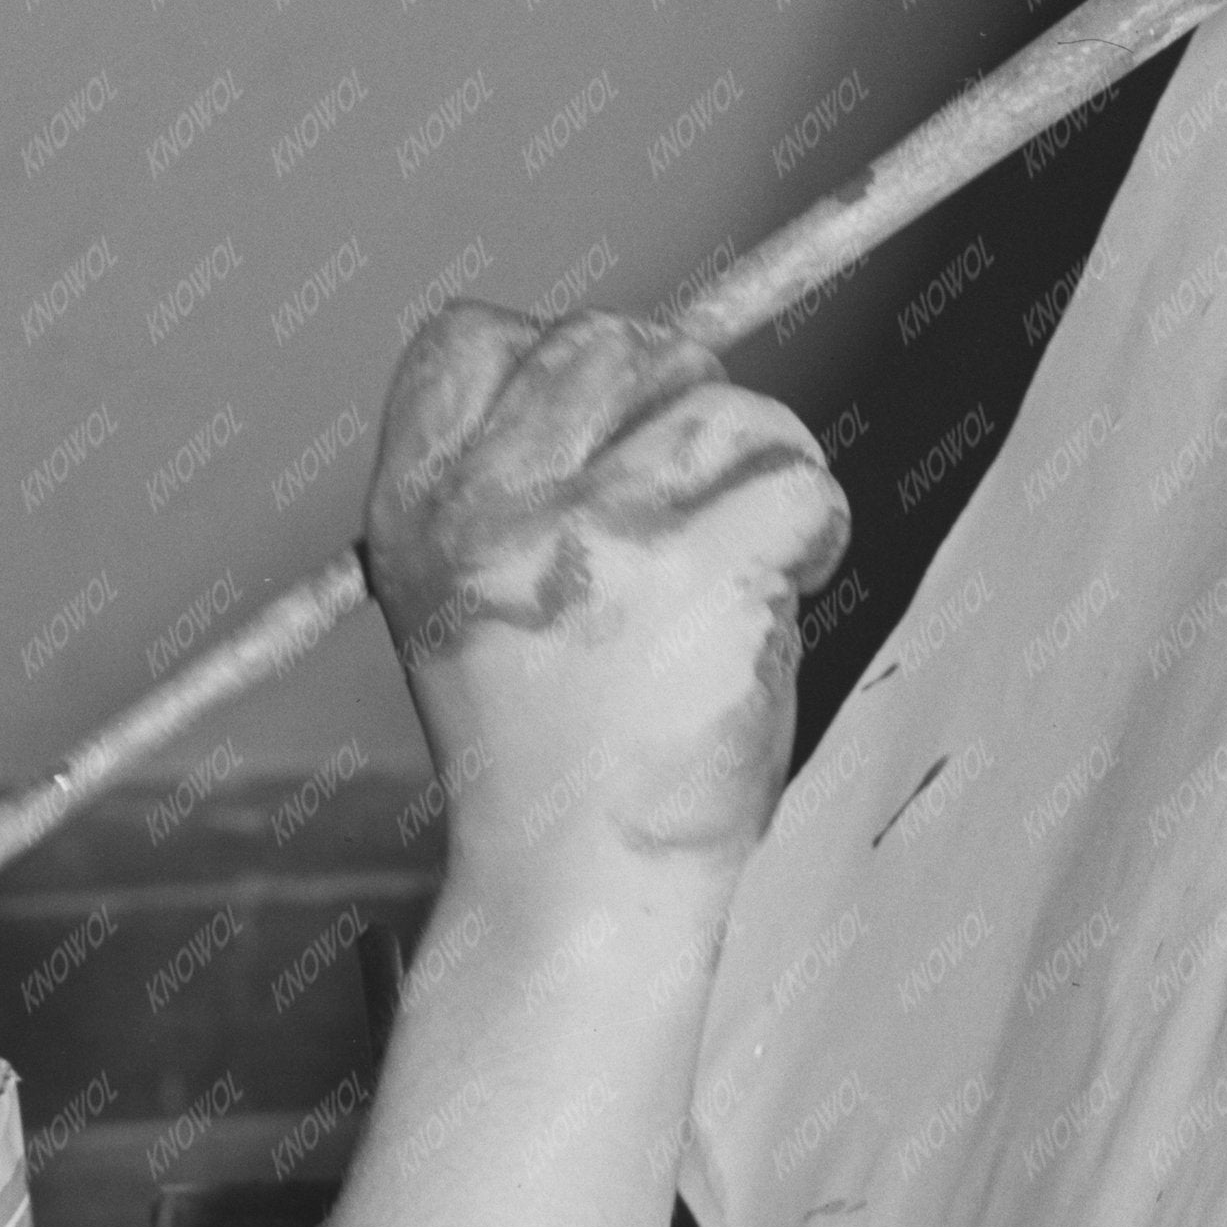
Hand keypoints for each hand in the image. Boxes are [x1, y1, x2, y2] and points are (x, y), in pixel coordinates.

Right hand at [359, 307, 848, 899]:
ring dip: (758, 468)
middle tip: (694, 502)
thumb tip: (645, 368)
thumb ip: (524, 487)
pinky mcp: (697, 568)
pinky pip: (793, 477)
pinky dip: (812, 530)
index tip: (604, 429)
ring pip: (718, 404)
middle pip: (607, 343)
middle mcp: (488, 507)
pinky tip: (779, 590)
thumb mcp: (481, 601)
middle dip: (675, 401)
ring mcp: (592, 533)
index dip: (550, 358)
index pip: (471, 339)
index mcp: (414, 508)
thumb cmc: (556, 752)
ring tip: (739, 564)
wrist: (580, 887)